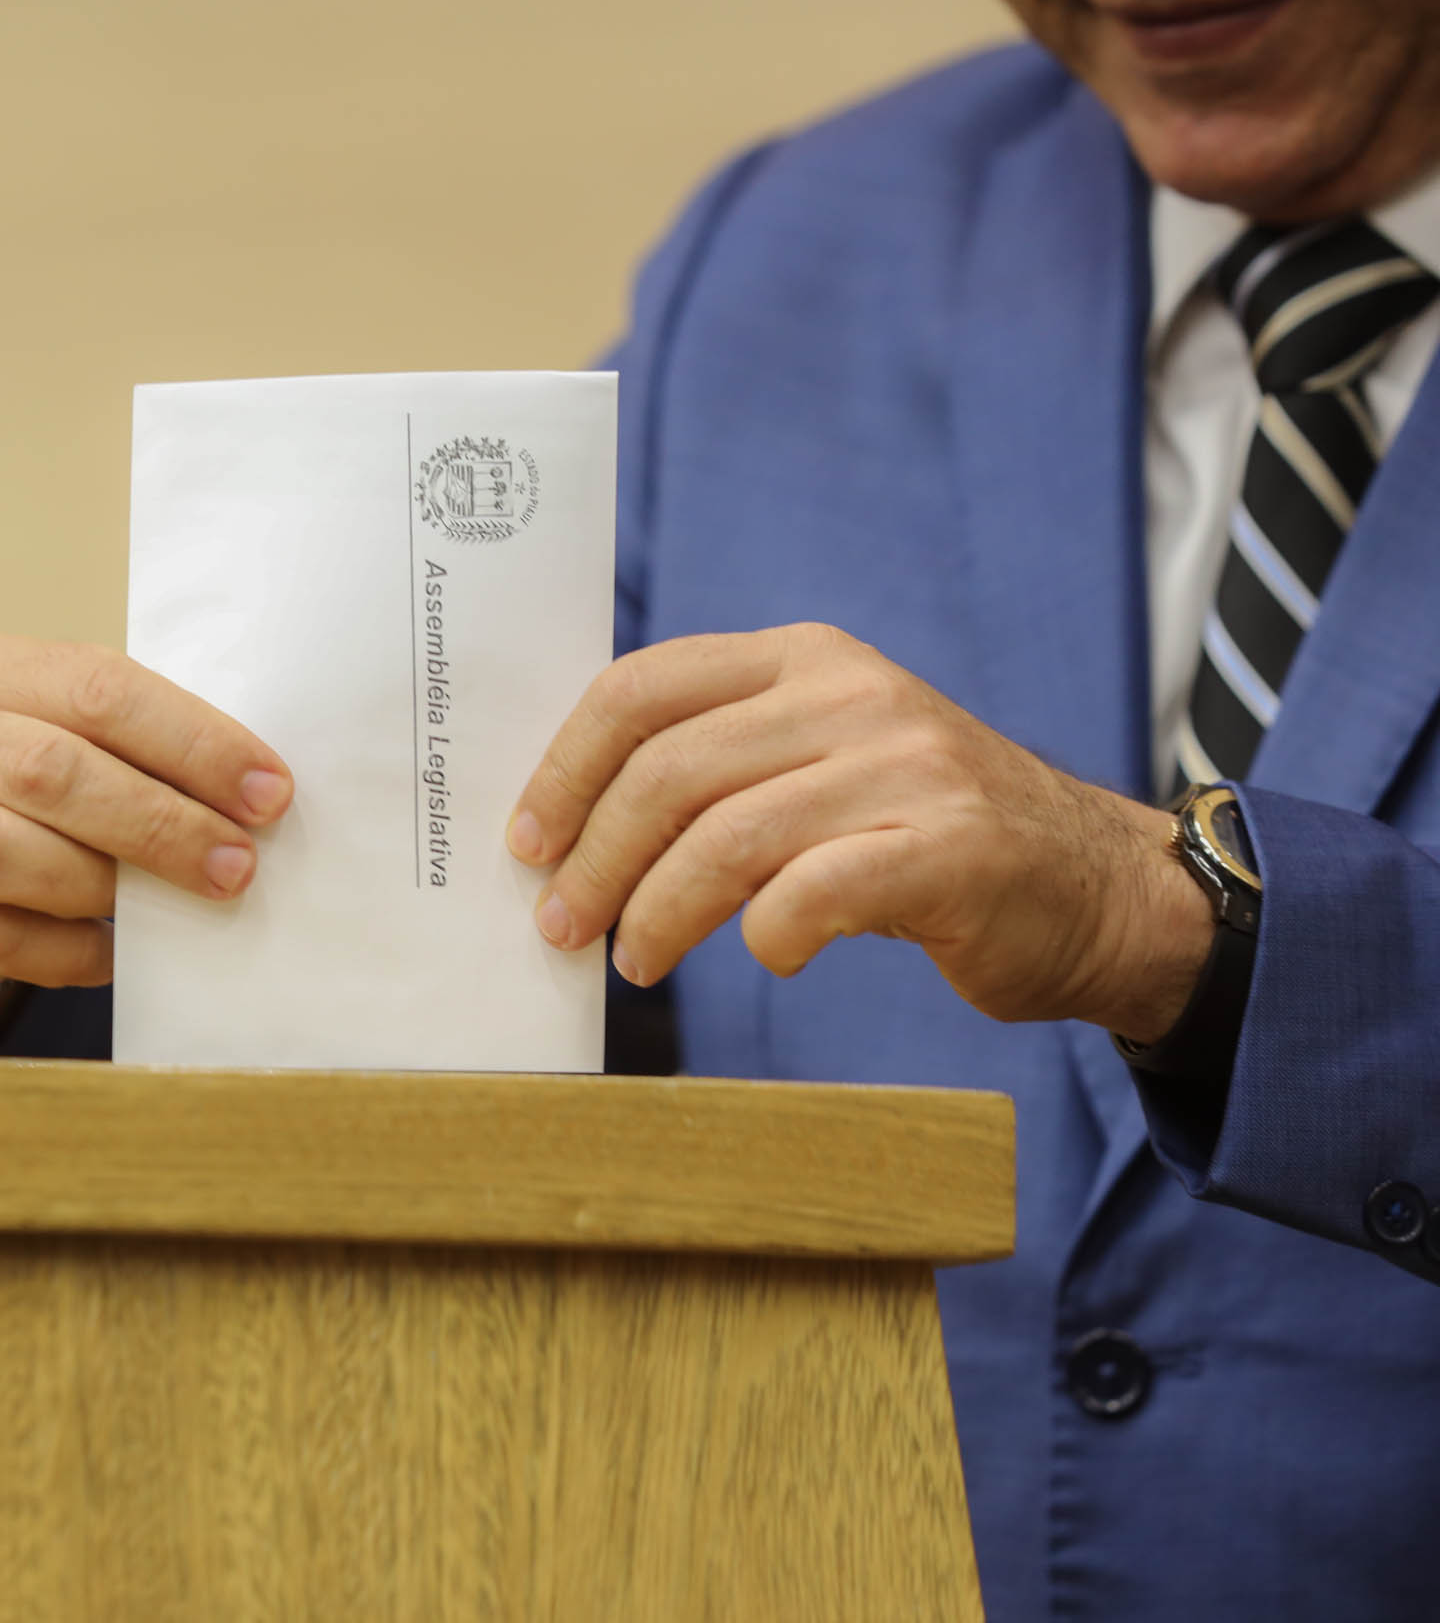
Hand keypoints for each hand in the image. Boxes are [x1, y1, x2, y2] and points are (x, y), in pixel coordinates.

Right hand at [0, 635, 293, 1011]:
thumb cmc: (0, 805)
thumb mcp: (52, 743)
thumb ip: (126, 751)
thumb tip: (249, 796)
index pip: (97, 688)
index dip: (191, 741)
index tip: (267, 792)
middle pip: (50, 769)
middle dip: (160, 823)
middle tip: (235, 866)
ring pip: (0, 849)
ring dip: (99, 884)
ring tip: (158, 909)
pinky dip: (64, 949)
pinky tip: (105, 954)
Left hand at [506, 623, 1213, 1043]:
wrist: (1097, 890)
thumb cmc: (923, 841)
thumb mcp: (820, 767)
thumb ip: (720, 773)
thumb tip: (569, 839)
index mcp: (804, 661)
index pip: (642, 688)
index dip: (565, 768)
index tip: (525, 842)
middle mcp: (853, 694)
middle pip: (668, 770)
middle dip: (594, 858)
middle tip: (561, 928)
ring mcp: (908, 766)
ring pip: (725, 838)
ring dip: (657, 912)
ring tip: (635, 961)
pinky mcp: (950, 848)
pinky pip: (812, 895)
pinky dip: (767, 938)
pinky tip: (766, 959)